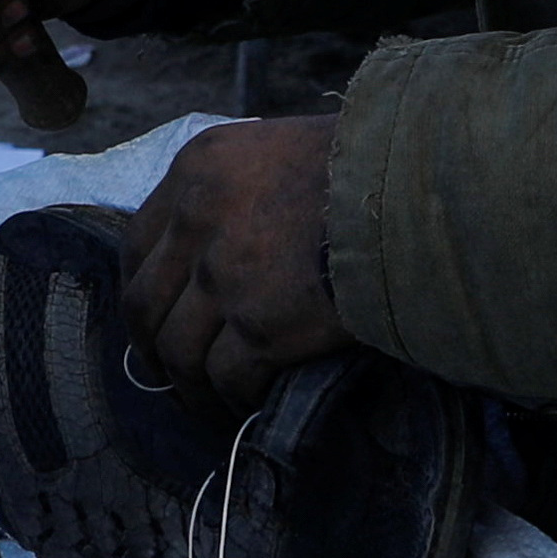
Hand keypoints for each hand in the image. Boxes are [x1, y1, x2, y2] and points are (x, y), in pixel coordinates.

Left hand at [119, 115, 351, 406]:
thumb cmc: (367, 166)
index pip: (138, 243)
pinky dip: (232, 399)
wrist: (418, 191)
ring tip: (209, 404)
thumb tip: (223, 243)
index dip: (142, 291)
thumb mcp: (280, 150)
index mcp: (198, 168)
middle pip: (145, 304)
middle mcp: (198, 220)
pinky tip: (248, 407)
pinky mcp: (262, 326)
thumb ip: (239, 189)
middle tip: (169, 374)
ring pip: (179, 352)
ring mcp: (225, 276)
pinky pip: (226, 378)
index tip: (154, 319)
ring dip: (190, 386)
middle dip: (152, 348)